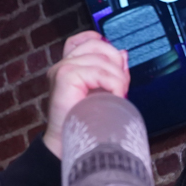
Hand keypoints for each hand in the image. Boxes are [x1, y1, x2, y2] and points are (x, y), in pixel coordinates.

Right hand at [42, 31, 130, 157]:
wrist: (69, 145)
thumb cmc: (86, 123)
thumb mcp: (104, 92)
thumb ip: (112, 72)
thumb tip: (123, 54)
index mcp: (70, 66)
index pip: (84, 39)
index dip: (101, 42)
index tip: (117, 60)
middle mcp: (63, 64)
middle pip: (98, 45)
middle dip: (117, 64)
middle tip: (120, 88)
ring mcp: (62, 69)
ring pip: (102, 59)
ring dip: (118, 79)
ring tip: (117, 97)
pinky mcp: (64, 76)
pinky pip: (99, 72)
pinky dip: (113, 84)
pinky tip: (114, 97)